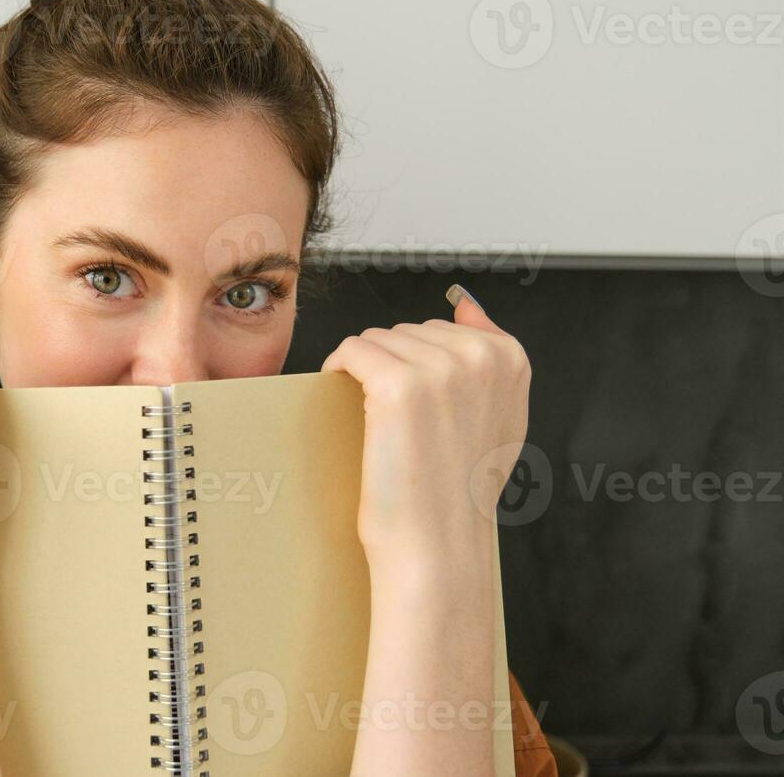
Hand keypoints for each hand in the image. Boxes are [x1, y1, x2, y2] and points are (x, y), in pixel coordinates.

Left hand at [320, 286, 530, 572]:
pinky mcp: (398, 385)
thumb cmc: (457, 491)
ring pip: (375, 341)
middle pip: (405, 331)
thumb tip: (467, 304)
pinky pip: (351, 352)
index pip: (441, 329)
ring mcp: (441, 369)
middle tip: (402, 429)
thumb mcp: (498, 417)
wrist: (437, 546)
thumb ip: (490, 357)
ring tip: (385, 427)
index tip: (424, 413)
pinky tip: (349, 404)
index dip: (419, 369)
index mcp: (510, 359)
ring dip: (365, 375)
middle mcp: (481, 357)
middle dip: (392, 370)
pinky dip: (339, 373)